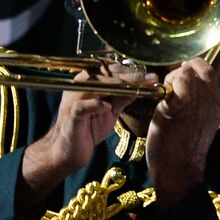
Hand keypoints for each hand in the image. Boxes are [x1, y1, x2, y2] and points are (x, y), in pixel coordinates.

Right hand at [18, 65, 154, 214]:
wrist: (69, 151)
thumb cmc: (89, 128)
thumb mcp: (111, 109)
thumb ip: (124, 96)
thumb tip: (145, 83)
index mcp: (88, 81)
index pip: (111, 68)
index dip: (131, 69)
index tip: (150, 73)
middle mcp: (80, 86)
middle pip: (106, 74)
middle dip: (130, 75)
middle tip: (150, 78)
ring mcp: (74, 99)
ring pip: (97, 86)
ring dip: (119, 85)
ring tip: (137, 87)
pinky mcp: (72, 115)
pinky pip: (83, 107)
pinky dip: (96, 105)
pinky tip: (108, 107)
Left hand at [145, 58, 219, 209]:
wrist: (179, 170)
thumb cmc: (184, 149)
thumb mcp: (200, 123)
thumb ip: (197, 104)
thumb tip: (184, 86)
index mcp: (217, 105)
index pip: (210, 73)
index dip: (194, 69)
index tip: (182, 76)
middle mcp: (211, 101)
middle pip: (201, 68)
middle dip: (184, 70)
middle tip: (172, 82)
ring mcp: (196, 104)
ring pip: (188, 72)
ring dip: (173, 77)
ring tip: (166, 91)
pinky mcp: (178, 108)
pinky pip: (177, 84)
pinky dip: (168, 85)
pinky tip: (162, 98)